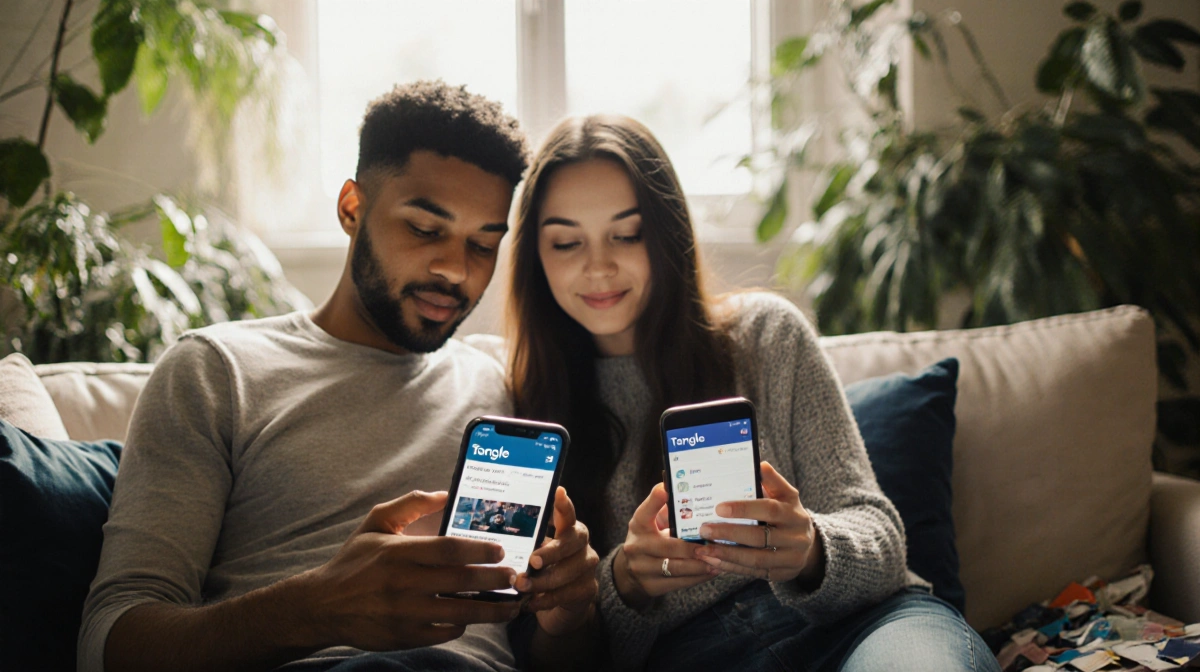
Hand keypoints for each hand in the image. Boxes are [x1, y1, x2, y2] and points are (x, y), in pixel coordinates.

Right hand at [299, 491, 521, 650]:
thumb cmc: (354, 561)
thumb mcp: (375, 523)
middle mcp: (401, 583)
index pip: (447, 549)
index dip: (479, 550)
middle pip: (460, 581)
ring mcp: (403, 613)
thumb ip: (410, 504)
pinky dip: (462, 625)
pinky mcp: (403, 636)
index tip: (501, 550)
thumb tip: (445, 494)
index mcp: (397, 552)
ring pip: (458, 612)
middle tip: (515, 577)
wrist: (322, 605)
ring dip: (490, 610)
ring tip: (511, 605)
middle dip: (494, 580)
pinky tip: (473, 616)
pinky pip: (443, 632)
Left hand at [515, 487, 599, 635]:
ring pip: (569, 571)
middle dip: (552, 551)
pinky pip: (566, 594)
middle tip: (533, 561)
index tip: (558, 493)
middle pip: (572, 542)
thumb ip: (527, 544)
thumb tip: (495, 537)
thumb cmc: (543, 570)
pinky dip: (545, 599)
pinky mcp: (587, 589)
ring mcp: (587, 567)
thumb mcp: (536, 552)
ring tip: (522, 586)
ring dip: (543, 581)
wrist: (561, 601)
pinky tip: (530, 603)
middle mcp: (582, 545)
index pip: (568, 514)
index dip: (565, 505)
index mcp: (568, 530)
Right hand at [613, 483, 715, 609]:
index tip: (667, 489)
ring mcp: (642, 568)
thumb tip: (689, 493)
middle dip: (691, 548)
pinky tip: (711, 571)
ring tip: (717, 560)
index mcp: (638, 525)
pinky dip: (697, 577)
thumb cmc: (649, 539)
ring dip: (698, 565)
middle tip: (711, 546)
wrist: (629, 572)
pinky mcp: (651, 586)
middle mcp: (637, 546)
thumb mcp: (650, 522)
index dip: (656, 499)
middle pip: (668, 546)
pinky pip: (678, 583)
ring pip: (675, 568)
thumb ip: (666, 509)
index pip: (646, 510)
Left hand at [693, 462, 823, 584]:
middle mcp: (795, 537)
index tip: (719, 508)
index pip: (769, 509)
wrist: (809, 544)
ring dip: (726, 554)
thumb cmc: (788, 513)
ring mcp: (790, 558)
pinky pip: (753, 573)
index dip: (744, 509)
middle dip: (729, 533)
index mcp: (794, 513)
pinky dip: (732, 567)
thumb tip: (759, 464)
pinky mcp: (781, 574)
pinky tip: (713, 561)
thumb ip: (773, 481)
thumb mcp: (786, 495)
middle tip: (704, 529)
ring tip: (703, 550)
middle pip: (759, 537)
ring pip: (755, 559)